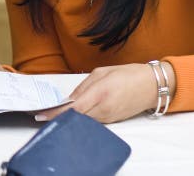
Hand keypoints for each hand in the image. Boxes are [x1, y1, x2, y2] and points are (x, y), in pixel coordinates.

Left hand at [34, 63, 161, 122]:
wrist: (152, 86)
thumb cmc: (127, 74)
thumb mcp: (101, 72)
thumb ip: (83, 87)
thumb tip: (69, 100)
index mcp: (100, 93)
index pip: (73, 108)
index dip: (56, 113)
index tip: (41, 115)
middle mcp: (104, 108)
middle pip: (77, 117)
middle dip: (60, 116)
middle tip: (44, 113)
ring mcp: (110, 117)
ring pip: (84, 120)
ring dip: (71, 117)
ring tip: (57, 111)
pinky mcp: (114, 121)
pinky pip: (93, 121)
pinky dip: (83, 117)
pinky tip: (76, 112)